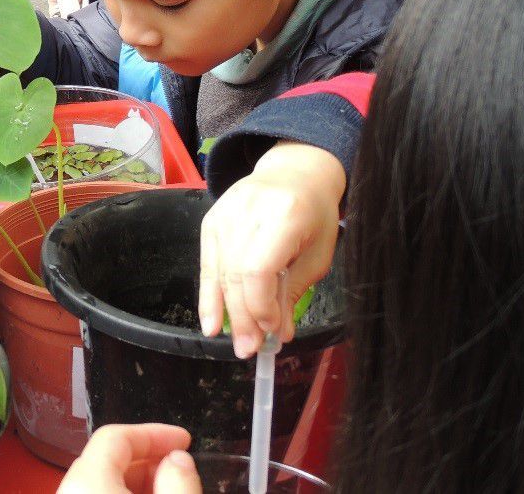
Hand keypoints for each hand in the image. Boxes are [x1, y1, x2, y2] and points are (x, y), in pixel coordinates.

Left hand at [59, 424, 200, 493]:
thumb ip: (179, 482)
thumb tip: (178, 460)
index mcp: (87, 482)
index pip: (116, 436)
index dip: (154, 433)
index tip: (183, 441)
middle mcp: (68, 492)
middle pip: (106, 460)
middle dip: (147, 461)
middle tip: (179, 470)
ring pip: (101, 483)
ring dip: (137, 483)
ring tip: (168, 491)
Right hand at [198, 141, 344, 356]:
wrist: (294, 172)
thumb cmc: (313, 214)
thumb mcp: (318, 253)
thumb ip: (294, 290)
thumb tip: (278, 333)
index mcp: (283, 215)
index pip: (259, 269)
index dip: (261, 306)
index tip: (272, 331)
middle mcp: (247, 211)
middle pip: (235, 274)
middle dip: (243, 317)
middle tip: (250, 350)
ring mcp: (224, 214)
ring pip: (218, 272)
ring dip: (226, 312)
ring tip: (236, 343)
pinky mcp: (210, 220)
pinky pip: (206, 264)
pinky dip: (208, 295)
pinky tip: (211, 322)